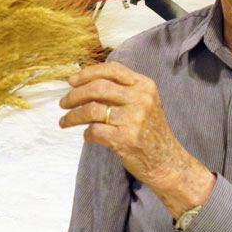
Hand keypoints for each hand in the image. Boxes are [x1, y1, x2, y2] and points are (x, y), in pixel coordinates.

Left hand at [59, 62, 214, 216]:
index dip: (87, 73)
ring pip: (91, 110)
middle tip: (63, 103)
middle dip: (74, 95)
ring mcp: (134, 119)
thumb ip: (120, 91)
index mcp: (144, 85)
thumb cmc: (150, 131)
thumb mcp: (143, 102)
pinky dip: (86, 134)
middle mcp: (140, 99)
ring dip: (73, 116)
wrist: (167, 161)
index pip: (111, 70)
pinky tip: (88, 136)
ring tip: (65, 121)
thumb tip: (83, 84)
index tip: (71, 81)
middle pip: (97, 88)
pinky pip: (94, 131)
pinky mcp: (126, 139)